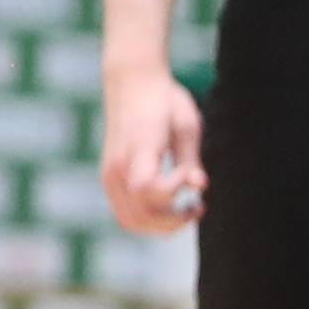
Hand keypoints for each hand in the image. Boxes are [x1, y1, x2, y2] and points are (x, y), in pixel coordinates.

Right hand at [97, 63, 206, 233]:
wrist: (131, 83)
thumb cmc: (164, 101)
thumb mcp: (186, 124)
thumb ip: (191, 159)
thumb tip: (200, 187)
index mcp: (137, 149)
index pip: (148, 189)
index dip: (174, 190)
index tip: (190, 176)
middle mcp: (117, 166)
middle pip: (139, 216)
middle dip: (172, 221)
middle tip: (197, 208)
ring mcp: (109, 173)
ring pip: (128, 221)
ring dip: (158, 226)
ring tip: (183, 212)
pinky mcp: (108, 177)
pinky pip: (123, 212)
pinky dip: (146, 219)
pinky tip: (166, 205)